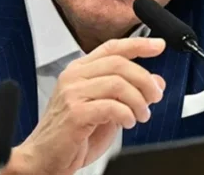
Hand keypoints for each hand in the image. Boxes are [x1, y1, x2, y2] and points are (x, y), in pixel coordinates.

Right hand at [4, 37, 166, 174]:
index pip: (112, 48)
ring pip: (118, 83)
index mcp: (80, 70)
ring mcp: (72, 93)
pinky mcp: (75, 112)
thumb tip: (157, 81)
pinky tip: (128, 122)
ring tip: (141, 115)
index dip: (138, 44)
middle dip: (145, 80)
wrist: (44, 159)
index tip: (158, 46)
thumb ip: (129, 92)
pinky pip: (111, 106)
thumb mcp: (108, 109)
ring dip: (138, 101)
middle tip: (155, 96)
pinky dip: (127, 114)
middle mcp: (75, 77)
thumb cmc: (72, 135)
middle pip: (120, 64)